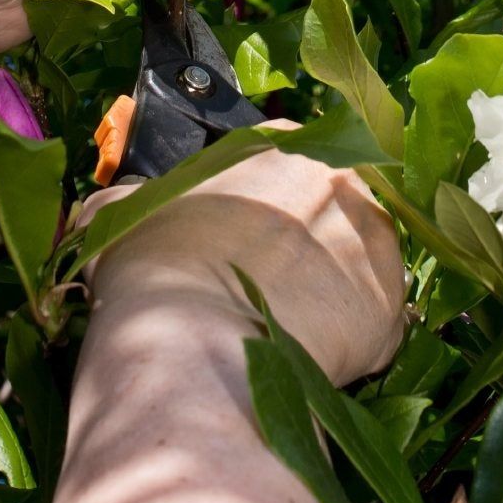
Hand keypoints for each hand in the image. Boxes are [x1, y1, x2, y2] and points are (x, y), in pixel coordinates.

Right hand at [37, 147, 404, 502]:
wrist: (193, 337)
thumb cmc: (155, 263)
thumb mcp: (123, 213)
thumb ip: (130, 198)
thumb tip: (110, 206)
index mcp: (281, 142)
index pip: (286, 169)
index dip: (264, 212)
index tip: (244, 246)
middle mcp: (340, 174)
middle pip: (331, 213)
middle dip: (304, 251)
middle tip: (263, 292)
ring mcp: (374, 235)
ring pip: (358, 267)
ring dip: (330, 297)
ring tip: (283, 334)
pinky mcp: (392, 299)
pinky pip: (377, 324)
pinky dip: (350, 345)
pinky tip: (308, 359)